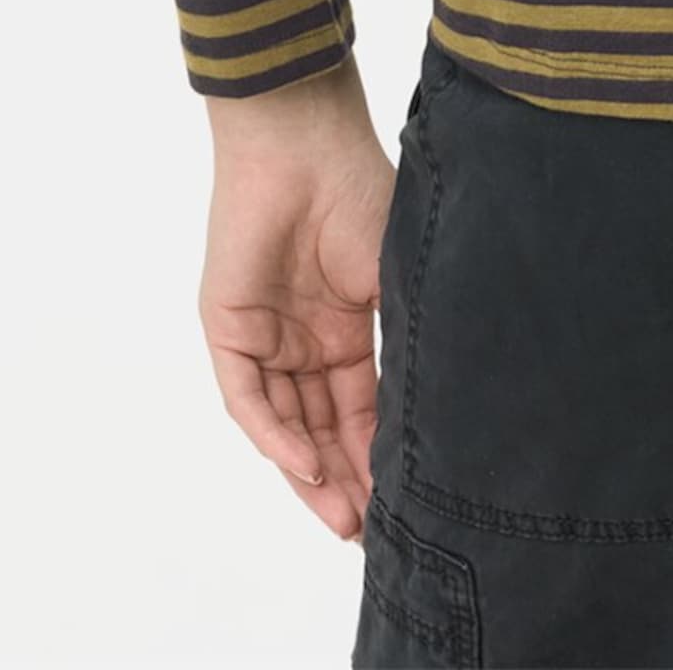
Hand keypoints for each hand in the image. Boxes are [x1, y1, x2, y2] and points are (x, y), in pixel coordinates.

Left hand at [198, 53, 397, 540]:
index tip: (404, 503)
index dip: (379, 455)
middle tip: (370, 532)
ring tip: (344, 519)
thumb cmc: (362, 189)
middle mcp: (304, 340)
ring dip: (312, 473)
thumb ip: (405, 340)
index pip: (360, 409)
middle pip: (322, 428)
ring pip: (286, 424)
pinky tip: (308, 465)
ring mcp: (265, 337)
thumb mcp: (397, 276)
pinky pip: (249, 398)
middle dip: (346, 481)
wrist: (304, 141)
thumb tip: (443, 407)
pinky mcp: (228, 330)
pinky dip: (276, 434)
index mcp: (347, 326)